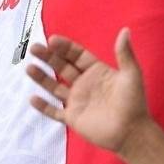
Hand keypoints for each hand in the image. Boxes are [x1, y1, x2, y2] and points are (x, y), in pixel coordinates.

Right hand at [26, 27, 149, 155]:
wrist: (133, 134)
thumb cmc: (134, 103)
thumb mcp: (131, 75)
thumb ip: (125, 53)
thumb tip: (126, 30)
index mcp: (96, 72)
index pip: (76, 55)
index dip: (64, 47)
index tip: (52, 40)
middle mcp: (84, 84)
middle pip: (61, 67)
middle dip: (48, 57)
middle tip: (34, 48)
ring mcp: (77, 101)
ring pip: (54, 87)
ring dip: (42, 78)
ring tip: (29, 68)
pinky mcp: (73, 118)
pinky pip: (54, 111)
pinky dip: (43, 106)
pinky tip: (32, 98)